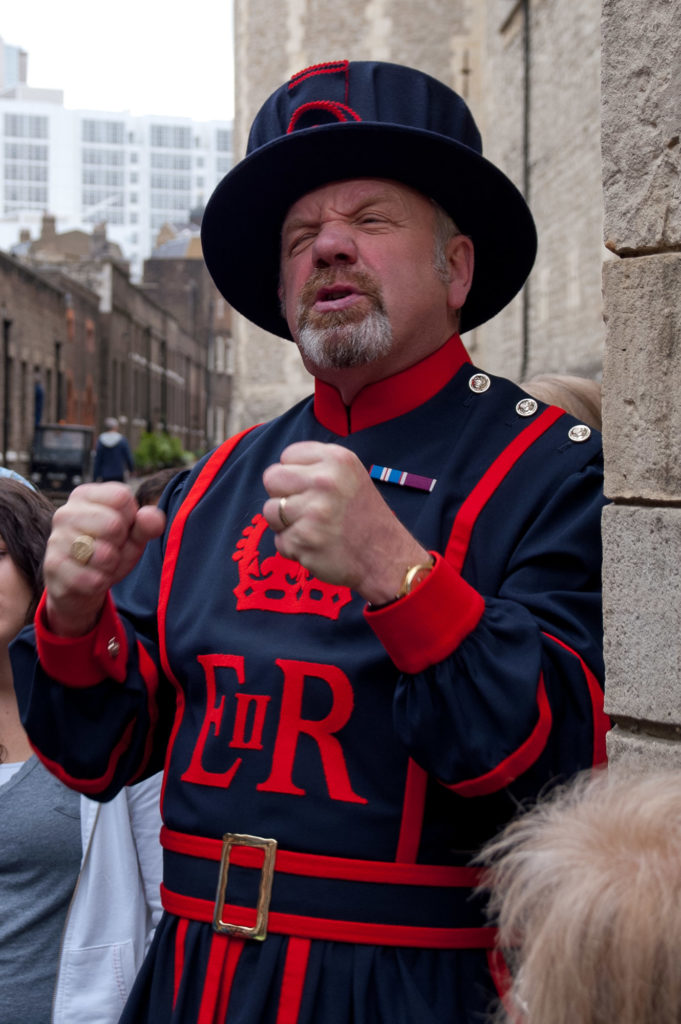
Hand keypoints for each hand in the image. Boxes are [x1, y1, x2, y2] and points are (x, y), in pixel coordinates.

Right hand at [43, 483, 165, 636]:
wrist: (80, 586)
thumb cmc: (109, 551)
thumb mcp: (133, 536)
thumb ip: (147, 524)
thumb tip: (152, 516)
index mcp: (85, 496)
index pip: (122, 497)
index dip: (130, 517)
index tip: (121, 528)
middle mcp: (66, 512)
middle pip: (114, 524)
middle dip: (120, 543)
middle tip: (110, 548)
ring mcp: (56, 539)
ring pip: (104, 554)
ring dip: (111, 565)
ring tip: (101, 564)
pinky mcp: (53, 567)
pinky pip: (93, 578)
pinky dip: (100, 582)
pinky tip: (92, 578)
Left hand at [262, 442, 429, 604]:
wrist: (386, 558)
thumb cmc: (364, 516)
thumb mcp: (350, 476)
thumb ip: (317, 467)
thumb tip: (278, 472)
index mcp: (337, 459)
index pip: (288, 455)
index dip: (295, 474)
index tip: (312, 489)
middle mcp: (325, 481)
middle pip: (272, 478)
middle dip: (282, 494)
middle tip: (304, 509)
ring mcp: (313, 511)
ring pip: (269, 510)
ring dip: (285, 523)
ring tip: (313, 528)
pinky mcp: (304, 540)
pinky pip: (279, 540)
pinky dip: (294, 547)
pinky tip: (317, 546)